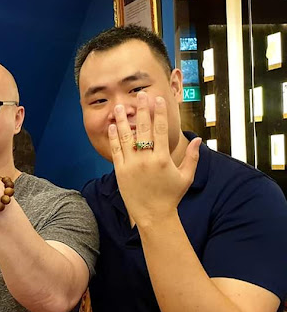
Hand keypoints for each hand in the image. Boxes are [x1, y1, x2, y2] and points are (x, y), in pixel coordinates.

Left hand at [109, 92, 200, 226]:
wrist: (153, 215)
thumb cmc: (171, 196)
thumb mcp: (186, 177)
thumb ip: (192, 156)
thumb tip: (199, 139)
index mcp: (163, 159)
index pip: (161, 130)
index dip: (159, 113)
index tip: (157, 100)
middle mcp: (146, 160)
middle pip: (143, 129)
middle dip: (141, 110)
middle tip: (139, 95)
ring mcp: (131, 165)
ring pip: (126, 138)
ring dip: (122, 120)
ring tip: (119, 106)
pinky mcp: (120, 172)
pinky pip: (116, 151)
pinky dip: (114, 138)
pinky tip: (112, 127)